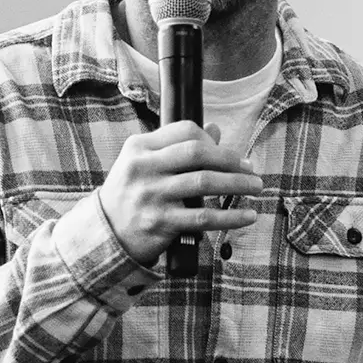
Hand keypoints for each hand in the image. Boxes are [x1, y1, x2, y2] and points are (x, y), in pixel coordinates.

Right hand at [98, 120, 263, 265]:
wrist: (106, 233)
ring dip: (238, 184)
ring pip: (205, 183)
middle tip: (251, 169)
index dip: (213, 140)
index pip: (185, 131)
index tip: (229, 154)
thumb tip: (214, 130)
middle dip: (231, 159)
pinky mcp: (161, 222)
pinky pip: (204, 217)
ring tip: (256, 187)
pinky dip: (231, 217)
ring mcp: (152, 195)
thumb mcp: (143, 164)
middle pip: (198, 153)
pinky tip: (248, 216)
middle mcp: (144, 168)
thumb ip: (176, 147)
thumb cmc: (131, 194)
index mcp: (139, 147)